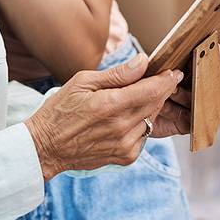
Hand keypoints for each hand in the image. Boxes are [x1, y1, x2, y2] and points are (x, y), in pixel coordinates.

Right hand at [24, 54, 184, 180]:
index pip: (153, 90)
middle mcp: (122, 127)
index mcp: (111, 105)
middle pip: (157, 104)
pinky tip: (122, 119)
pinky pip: (144, 136)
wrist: (46, 148)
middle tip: (158, 80)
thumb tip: (143, 62)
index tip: (174, 72)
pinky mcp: (126, 157)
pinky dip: (140, 125)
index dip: (167, 79)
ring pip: (152, 120)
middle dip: (161, 91)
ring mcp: (126, 145)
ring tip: (131, 101)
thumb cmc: (59, 111)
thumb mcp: (82, 82)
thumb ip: (117, 74)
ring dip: (149, 108)